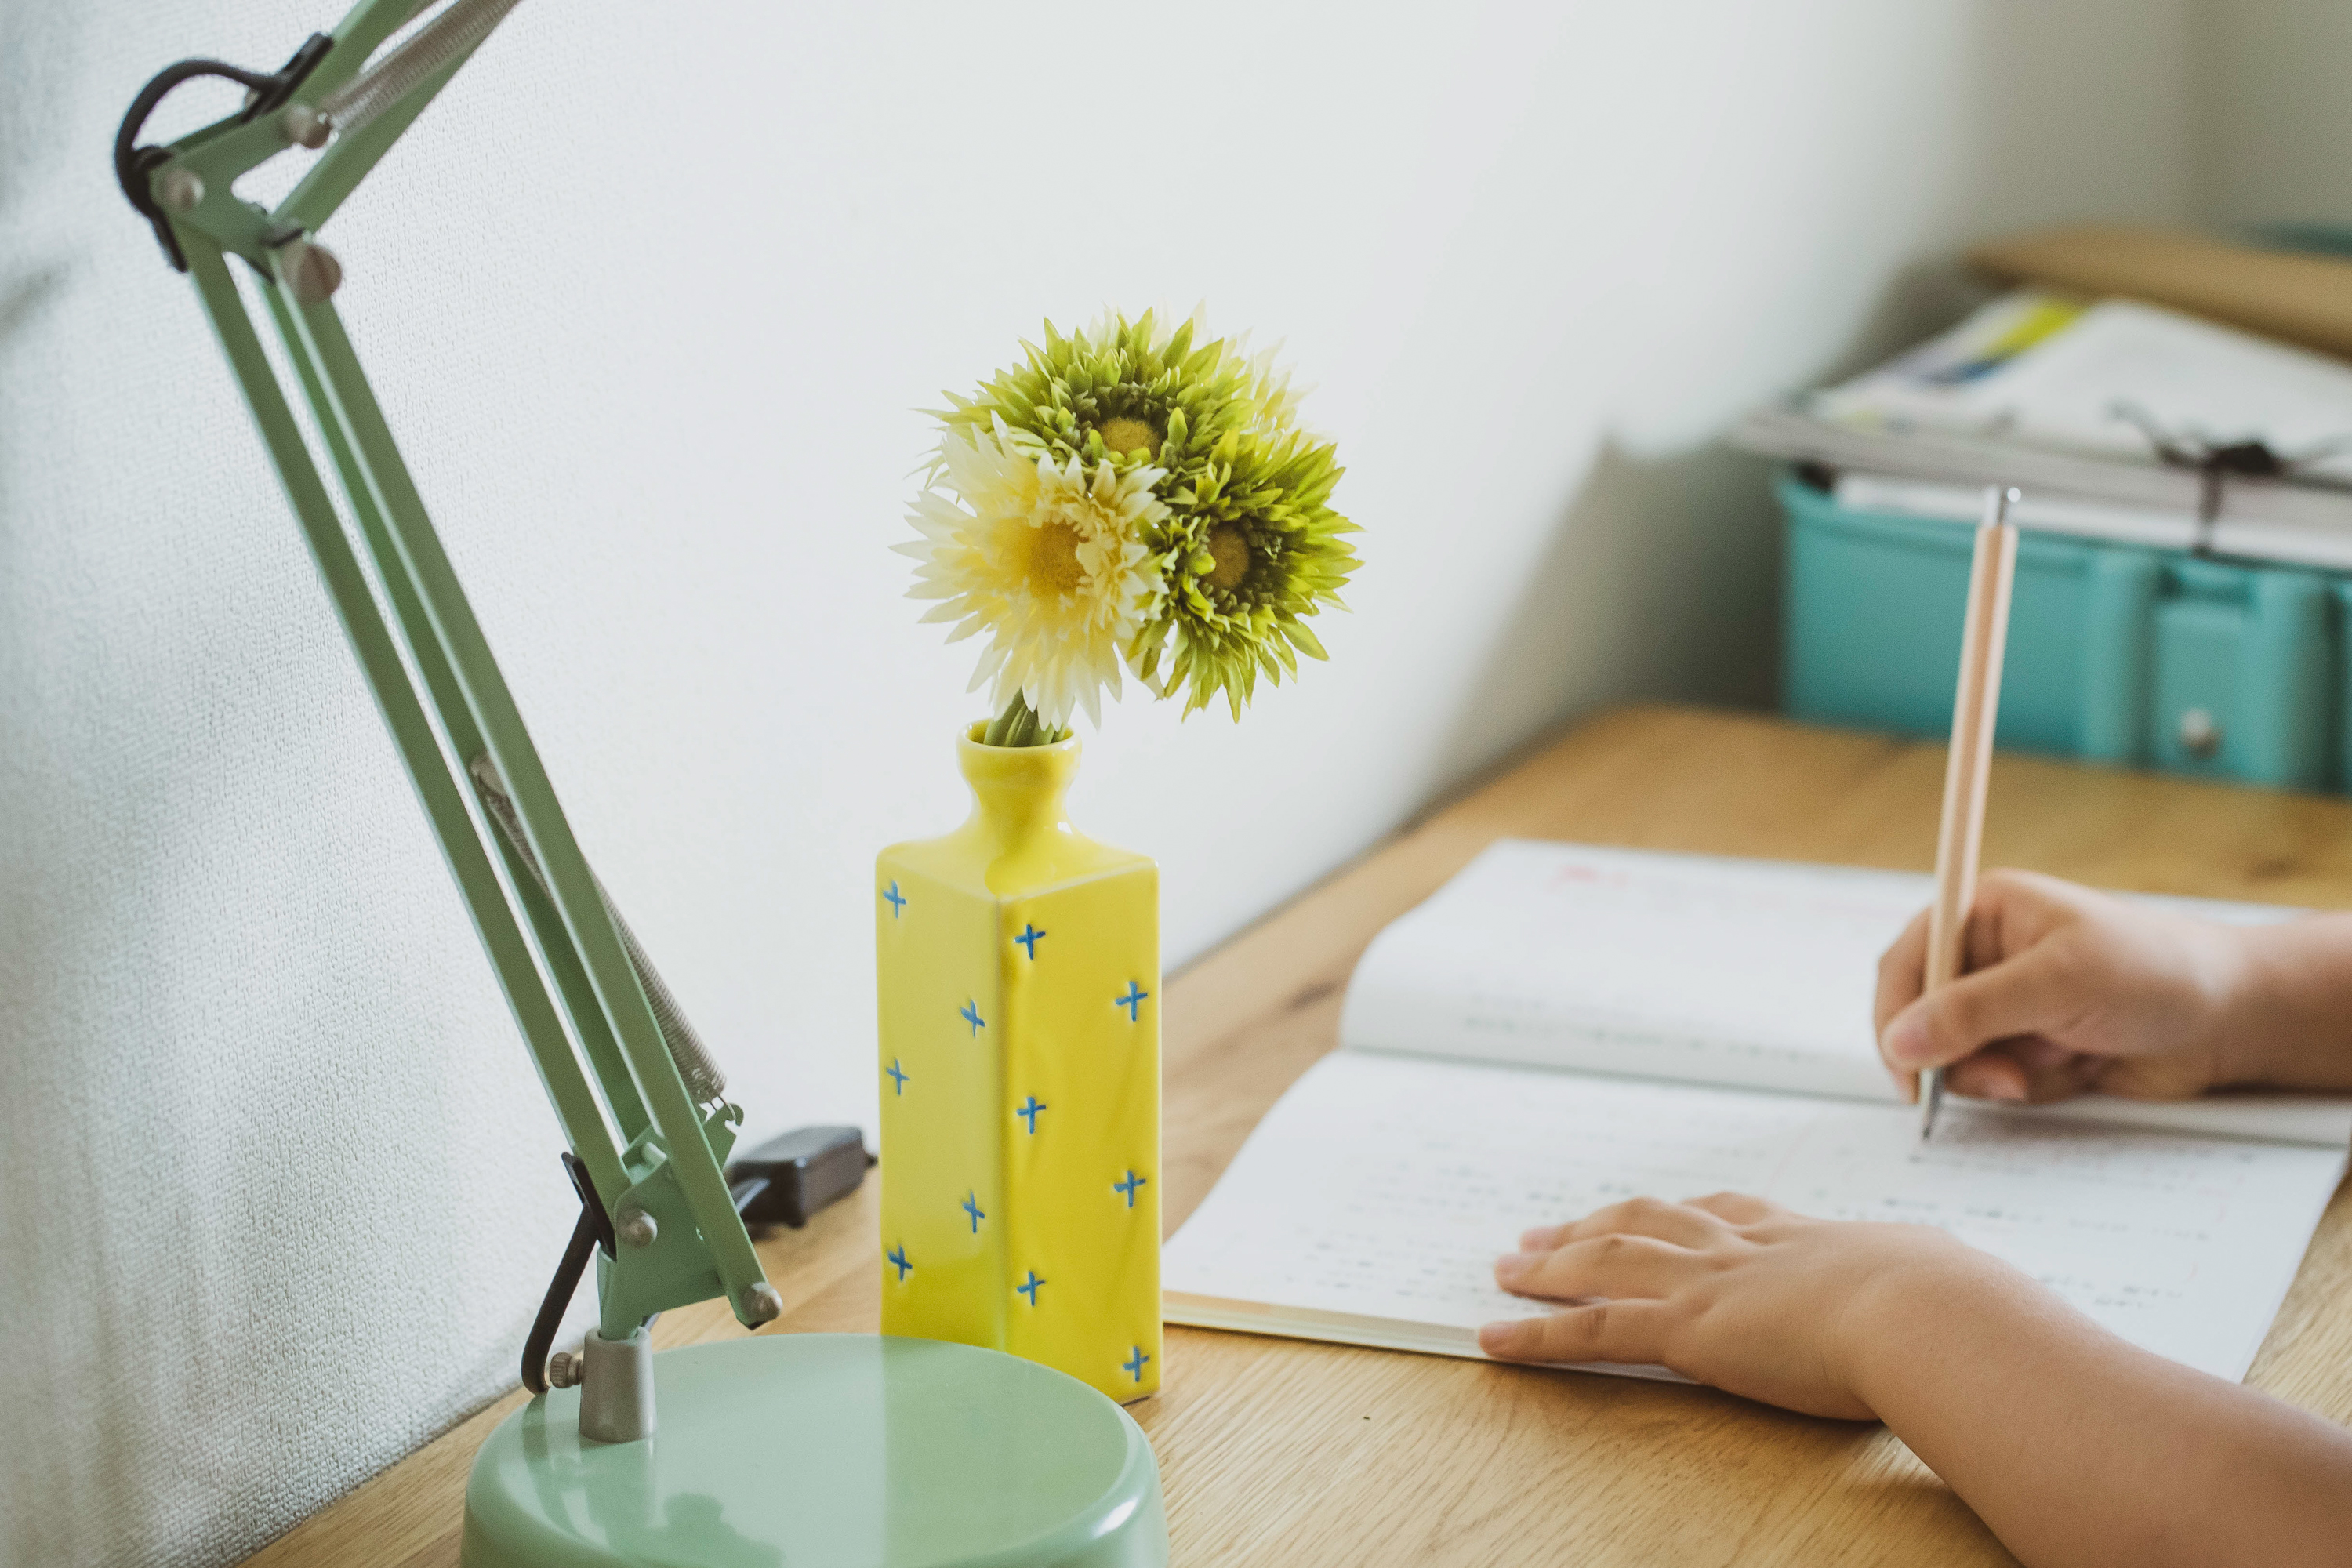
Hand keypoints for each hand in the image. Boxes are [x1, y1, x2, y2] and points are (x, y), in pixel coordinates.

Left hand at [1477, 1194, 2003, 1418]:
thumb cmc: (1960, 1312)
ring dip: (1550, 1265)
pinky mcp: (1686, 1329)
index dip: (1681, 1214)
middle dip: (1595, 1225)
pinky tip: (1494, 1336)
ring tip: (1506, 1267)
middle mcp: (1746, 1249)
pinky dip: (1535, 1333)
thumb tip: (1984, 1316)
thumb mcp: (1952, 1293)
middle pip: (1650, 1224)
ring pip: (1606, 1263)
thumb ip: (1945, 1302)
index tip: (1654, 1209)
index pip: (1728, 1212)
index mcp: (1808, 1238)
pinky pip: (1589, 1331)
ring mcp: (1710, 1283)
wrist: (1933, 1313)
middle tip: (1547, 1231)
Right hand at [1874, 869, 2246, 1104]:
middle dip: (1957, 1054)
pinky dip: (2026, 1087)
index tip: (1904, 1067)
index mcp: (1984, 912)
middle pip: (1922, 1016)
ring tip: (2050, 1068)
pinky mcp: (2031, 1047)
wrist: (2233, 1020)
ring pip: (1956, 1057)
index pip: (1908, 961)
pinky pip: (1995, 1080)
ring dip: (1997, 1074)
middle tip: (2001, 1078)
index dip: (1895, 1014)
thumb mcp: (2058, 982)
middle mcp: (1988, 957)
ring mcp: (2009, 1005)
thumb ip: (1972, 1012)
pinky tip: (2072, 1070)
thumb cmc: (2155, 972)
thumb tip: (1899, 1042)